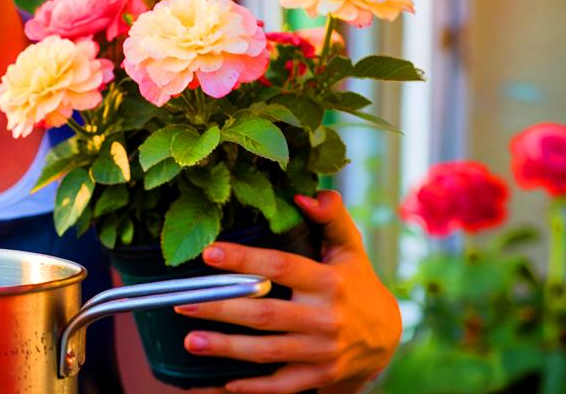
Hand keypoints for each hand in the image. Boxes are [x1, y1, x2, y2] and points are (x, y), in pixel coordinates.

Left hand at [172, 190, 401, 393]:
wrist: (386, 337)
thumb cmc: (356, 283)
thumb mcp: (349, 247)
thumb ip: (331, 216)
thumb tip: (305, 194)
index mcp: (330, 282)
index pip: (282, 267)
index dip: (245, 260)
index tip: (209, 252)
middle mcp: (326, 318)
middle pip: (266, 314)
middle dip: (221, 309)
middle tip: (182, 301)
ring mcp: (323, 352)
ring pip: (267, 351)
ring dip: (226, 348)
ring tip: (191, 341)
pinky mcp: (320, 377)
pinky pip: (281, 385)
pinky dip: (253, 387)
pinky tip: (222, 381)